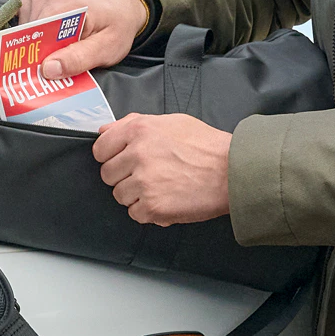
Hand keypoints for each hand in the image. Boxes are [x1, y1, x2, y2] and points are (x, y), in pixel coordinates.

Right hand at [17, 0, 147, 81]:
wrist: (121, 8)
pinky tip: (53, 49)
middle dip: (36, 61)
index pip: (34, 40)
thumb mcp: (106, 48)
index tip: (40, 83)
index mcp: (63, 7)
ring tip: (60, 58)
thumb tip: (48, 70)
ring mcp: (38, 1)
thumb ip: (78, 59)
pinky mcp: (35, 6)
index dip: (34, 64)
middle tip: (55, 75)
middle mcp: (45, 0)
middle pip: (26, 40)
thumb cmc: (116, 26)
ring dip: (37, 54)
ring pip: (23, 38)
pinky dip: (36, 45)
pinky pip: (25, 31)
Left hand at [95, 112, 232, 226]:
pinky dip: (148, 212)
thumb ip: (134, 123)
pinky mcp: (153, 207)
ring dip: (136, 195)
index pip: (100, 148)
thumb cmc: (207, 146)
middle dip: (124, 177)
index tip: (122, 161)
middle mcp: (137, 155)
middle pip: (108, 175)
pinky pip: (135, 214)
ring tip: (162, 187)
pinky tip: (167, 200)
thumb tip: (105, 130)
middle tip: (149, 175)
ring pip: (120, 195)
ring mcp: (144, 183)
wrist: (233, 171)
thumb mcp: (171, 121)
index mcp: (139, 131)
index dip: (111, 156)